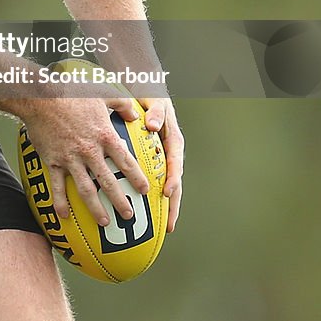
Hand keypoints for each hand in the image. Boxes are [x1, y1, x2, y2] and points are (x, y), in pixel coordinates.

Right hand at [24, 96, 150, 226]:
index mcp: (104, 135)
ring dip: (96, 208)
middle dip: (120, 201)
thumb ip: (122, 105)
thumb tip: (136, 114)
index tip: (146, 190)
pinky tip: (64, 216)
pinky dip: (61, 202)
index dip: (137, 177)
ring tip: (104, 222)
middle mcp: (90, 151)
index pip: (126, 161)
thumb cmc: (73, 94)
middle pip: (109, 182)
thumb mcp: (103, 94)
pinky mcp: (53, 161)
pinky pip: (58, 186)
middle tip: (129, 216)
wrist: (41, 97)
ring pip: (86, 189)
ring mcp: (71, 158)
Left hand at [138, 97, 183, 231]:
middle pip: (174, 182)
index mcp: (172, 139)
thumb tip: (152, 125)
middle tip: (170, 226)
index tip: (167, 192)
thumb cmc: (150, 96)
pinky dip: (151, 196)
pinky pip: (152, 181)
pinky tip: (145, 213)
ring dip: (165, 207)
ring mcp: (162, 159)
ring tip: (163, 229)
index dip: (172, 178)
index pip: (175, 161)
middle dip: (173, 205)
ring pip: (165, 186)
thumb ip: (156, 111)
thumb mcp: (155, 99)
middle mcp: (169, 152)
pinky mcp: (153, 162)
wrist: (146, 91)